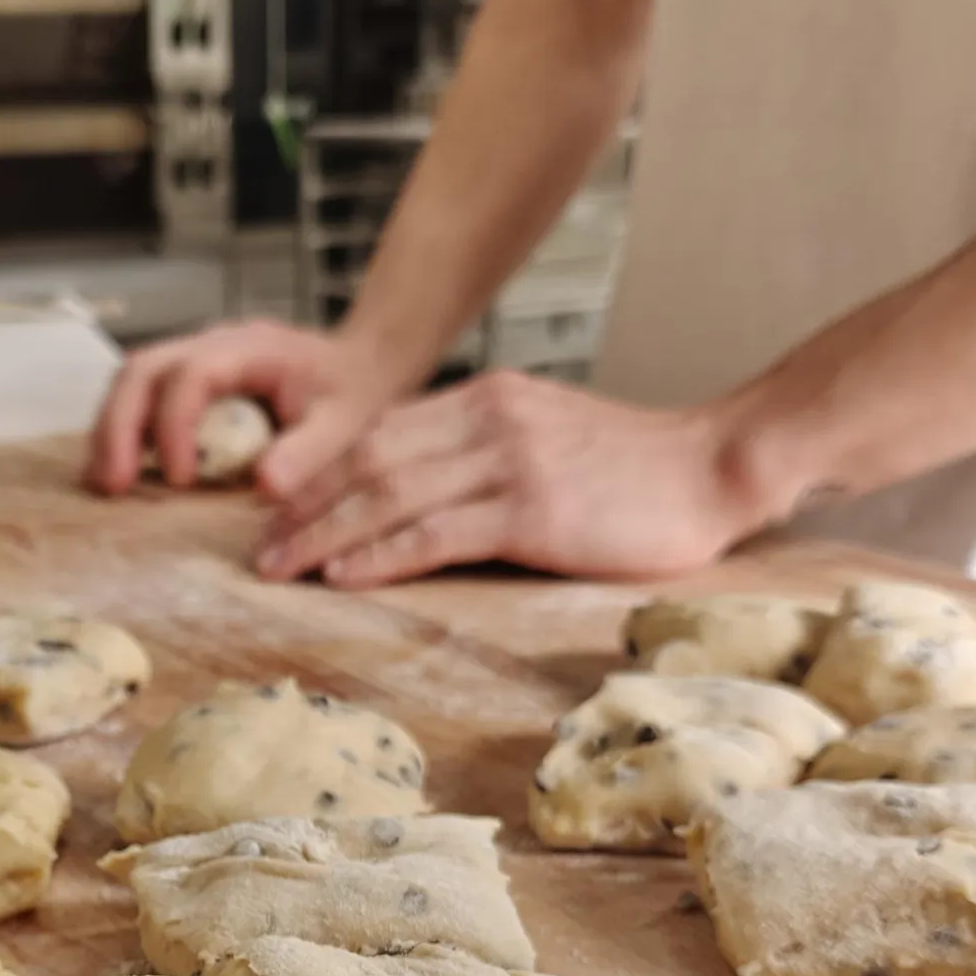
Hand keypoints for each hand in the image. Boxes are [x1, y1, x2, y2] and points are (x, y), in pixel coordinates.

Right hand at [85, 320, 394, 495]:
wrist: (357, 364)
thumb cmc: (350, 391)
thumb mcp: (343, 424)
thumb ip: (307, 453)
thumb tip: (265, 487)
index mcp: (250, 348)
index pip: (192, 376)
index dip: (175, 426)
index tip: (181, 480)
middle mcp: (212, 343)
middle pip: (140, 370)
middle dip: (118, 428)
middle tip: (111, 485)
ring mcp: (194, 357)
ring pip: (130, 380)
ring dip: (110, 431)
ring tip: (104, 484)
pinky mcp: (186, 378)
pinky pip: (140, 395)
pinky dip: (123, 432)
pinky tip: (121, 471)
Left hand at [255, 369, 764, 587]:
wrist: (717, 469)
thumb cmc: (638, 473)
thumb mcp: (549, 441)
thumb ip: (485, 455)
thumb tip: (419, 498)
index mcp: (490, 400)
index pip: (381, 433)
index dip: (320, 473)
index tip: (277, 511)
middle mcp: (491, 420)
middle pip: (370, 461)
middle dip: (304, 506)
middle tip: (258, 549)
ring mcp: (512, 462)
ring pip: (390, 495)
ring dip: (324, 534)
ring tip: (281, 568)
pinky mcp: (534, 510)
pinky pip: (436, 533)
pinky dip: (380, 555)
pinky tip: (343, 575)